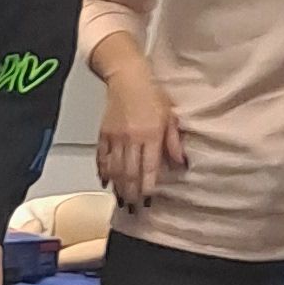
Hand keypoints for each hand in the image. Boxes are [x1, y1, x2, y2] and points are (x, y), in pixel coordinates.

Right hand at [94, 61, 185, 208]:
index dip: (147, 186)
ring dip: (118, 187)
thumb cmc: (151, 93)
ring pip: (115, 169)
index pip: (148, 167)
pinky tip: (106, 182)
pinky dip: (103, 172)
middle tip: (133, 208)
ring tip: (121, 200)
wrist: (127, 76)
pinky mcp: (103, 134)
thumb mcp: (170, 116)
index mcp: (150, 134)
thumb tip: (181, 163)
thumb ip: (174, 142)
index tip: (148, 200)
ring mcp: (115, 138)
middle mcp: (131, 139)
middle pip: (130, 173)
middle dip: (131, 192)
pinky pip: (102, 158)